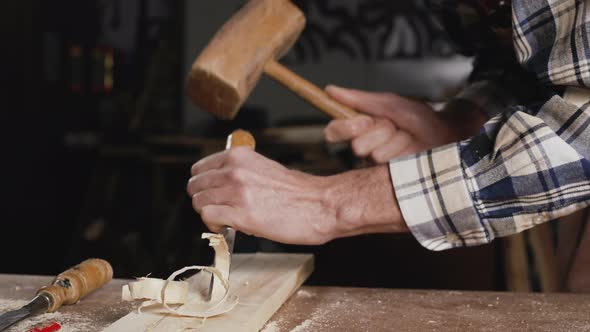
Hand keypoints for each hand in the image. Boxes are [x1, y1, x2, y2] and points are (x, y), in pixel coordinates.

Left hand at [187, 148, 407, 244]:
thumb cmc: (298, 191)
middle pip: (195, 186)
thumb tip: (220, 184)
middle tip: (217, 208)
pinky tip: (226, 226)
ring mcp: (237, 192)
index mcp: (240, 156)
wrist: (320, 205)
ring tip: (224, 218)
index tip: (211, 193)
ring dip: (208, 213)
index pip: (200, 168)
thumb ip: (240, 171)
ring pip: (198, 202)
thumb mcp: (264, 169)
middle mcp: (235, 171)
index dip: (204, 184)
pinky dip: (213, 225)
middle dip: (203, 199)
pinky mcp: (241, 215)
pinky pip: (208, 217)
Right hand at [324, 85, 486, 162]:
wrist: (448, 133)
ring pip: (374, 153)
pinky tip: (412, 149)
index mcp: (361, 129)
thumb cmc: (420, 119)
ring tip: (408, 137)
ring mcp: (377, 165)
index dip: (345, 127)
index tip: (364, 121)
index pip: (334, 131)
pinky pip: (387, 162)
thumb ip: (361, 99)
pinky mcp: (389, 176)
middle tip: (394, 127)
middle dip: (379, 131)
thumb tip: (330, 90)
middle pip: (355, 144)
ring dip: (395, 140)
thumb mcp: (390, 104)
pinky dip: (402, 150)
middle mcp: (365, 148)